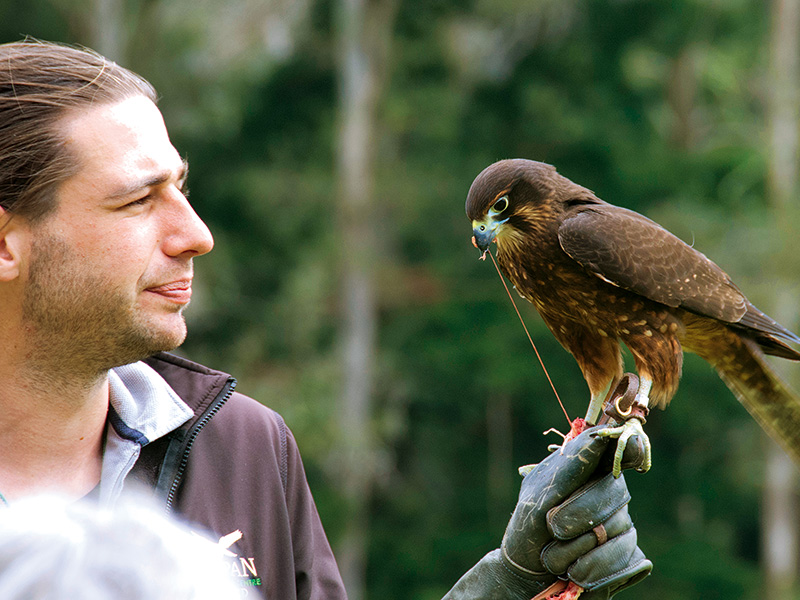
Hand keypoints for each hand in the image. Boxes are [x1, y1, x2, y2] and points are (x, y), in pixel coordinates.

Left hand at [444, 425, 650, 599]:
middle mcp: (610, 492)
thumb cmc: (529, 529)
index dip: (629, 447)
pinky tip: (574, 572)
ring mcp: (622, 523)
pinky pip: (624, 557)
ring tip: (552, 556)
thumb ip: (568, 471)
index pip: (617, 449)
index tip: (632, 446)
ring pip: (617, 526)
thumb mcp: (538, 498)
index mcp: (587, 471)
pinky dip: (593, 567)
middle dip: (579, 512)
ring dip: (575, 547)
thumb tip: (598, 437)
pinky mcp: (629, 554)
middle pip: (613, 491)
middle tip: (553, 527)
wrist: (526, 575)